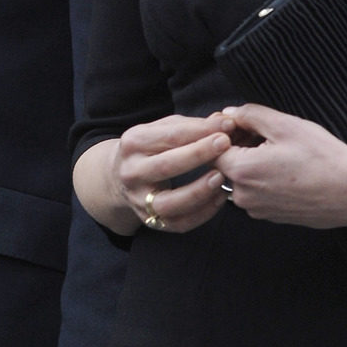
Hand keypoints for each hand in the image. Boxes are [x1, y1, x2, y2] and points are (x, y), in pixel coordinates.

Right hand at [114, 113, 232, 232]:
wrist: (120, 177)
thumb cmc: (151, 148)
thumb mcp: (163, 130)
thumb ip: (193, 126)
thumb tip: (224, 123)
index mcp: (133, 143)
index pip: (170, 135)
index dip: (201, 130)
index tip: (227, 126)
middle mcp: (132, 172)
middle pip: (167, 165)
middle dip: (199, 154)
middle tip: (226, 145)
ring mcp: (139, 199)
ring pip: (170, 202)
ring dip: (199, 190)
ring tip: (221, 176)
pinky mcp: (150, 220)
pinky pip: (180, 223)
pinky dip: (203, 212)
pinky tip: (219, 197)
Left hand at [216, 104, 346, 226]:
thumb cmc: (323, 157)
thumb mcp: (285, 125)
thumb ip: (250, 115)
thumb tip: (229, 113)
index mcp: (240, 172)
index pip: (214, 147)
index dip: (229, 132)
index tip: (248, 124)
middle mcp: (243, 196)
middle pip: (226, 164)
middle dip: (241, 146)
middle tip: (268, 134)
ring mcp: (258, 210)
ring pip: (243, 179)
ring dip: (254, 163)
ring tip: (282, 151)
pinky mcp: (273, 217)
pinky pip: (258, 193)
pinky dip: (266, 179)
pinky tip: (290, 169)